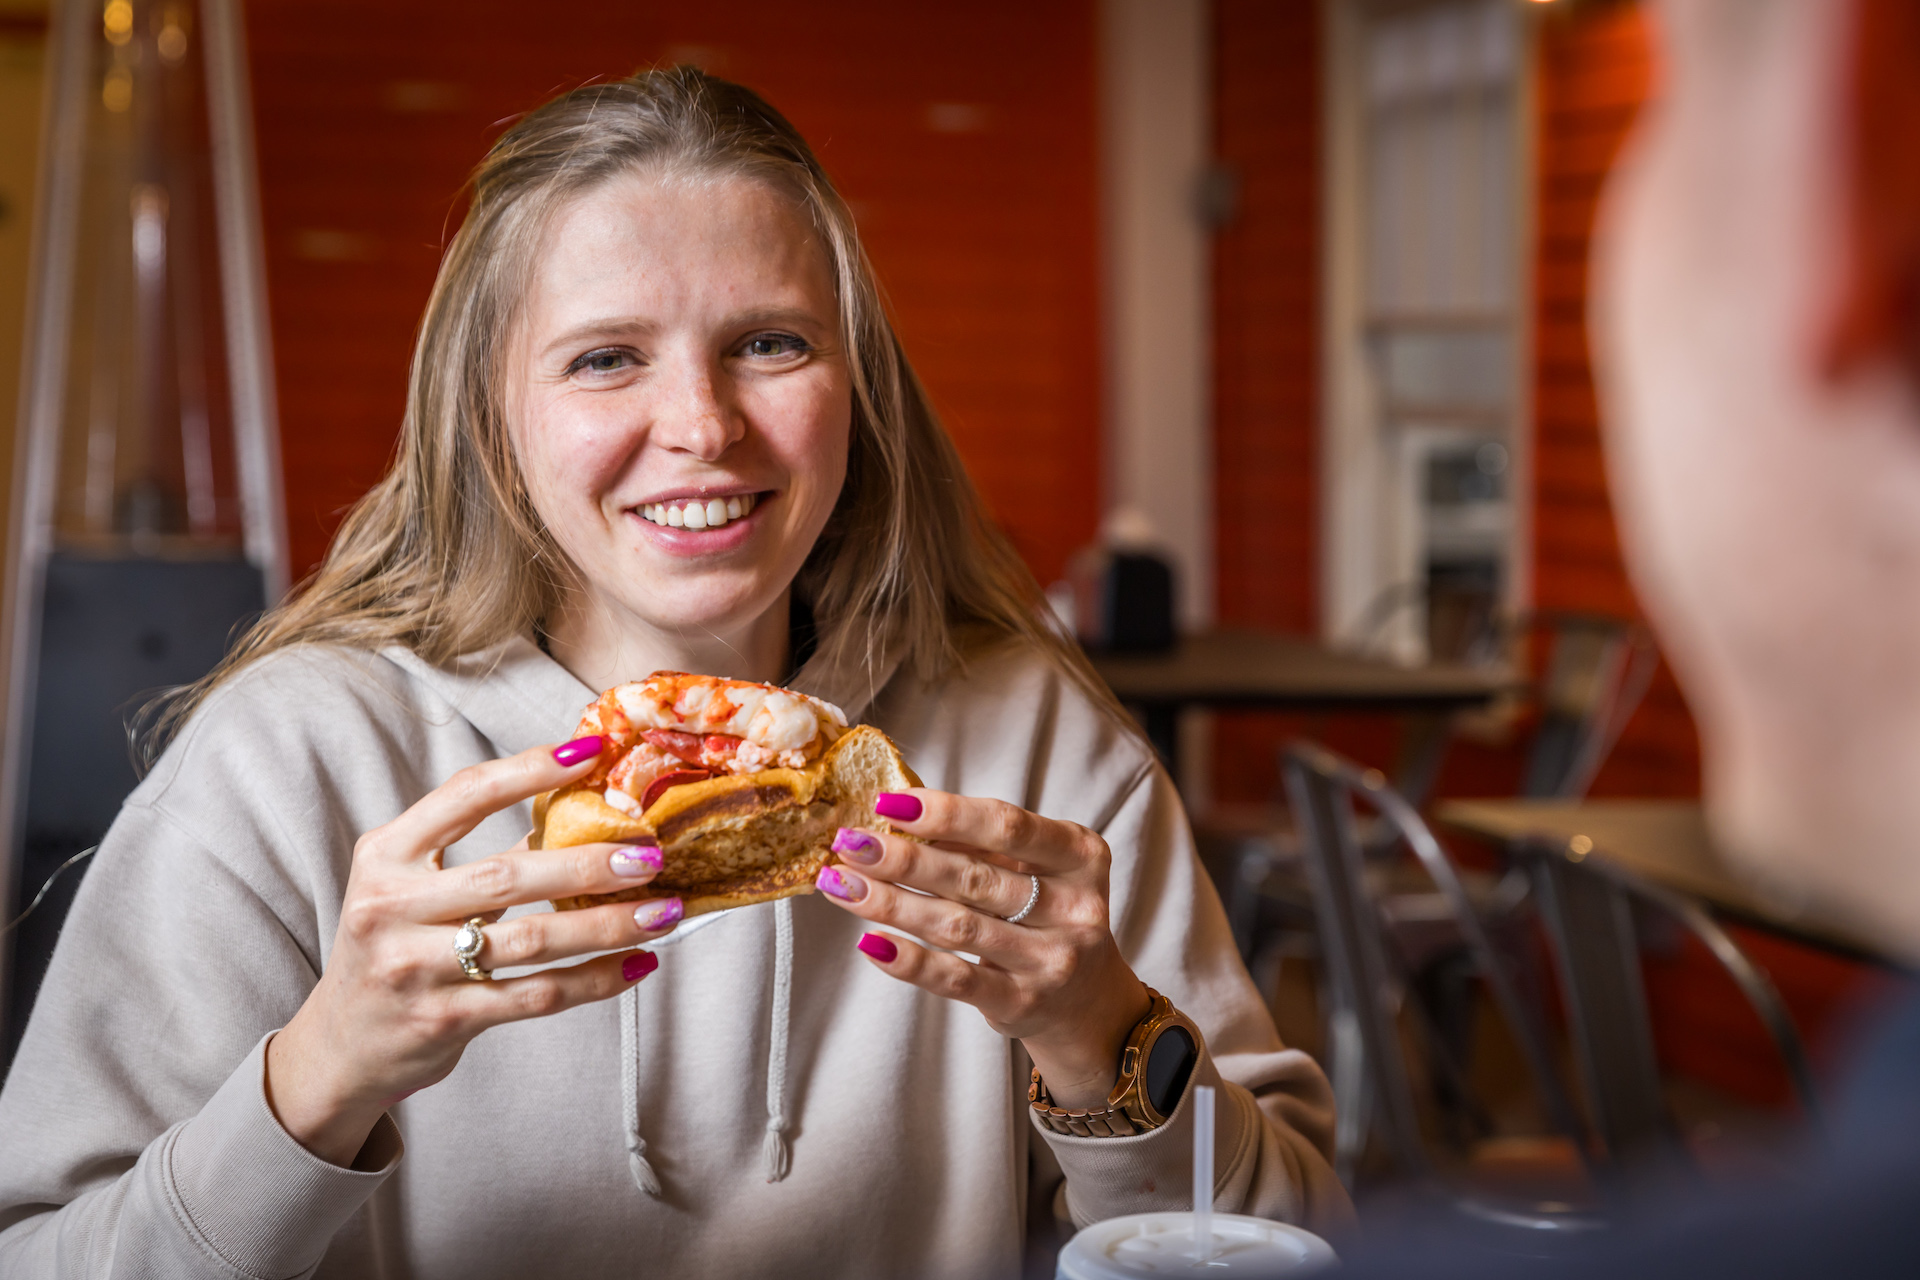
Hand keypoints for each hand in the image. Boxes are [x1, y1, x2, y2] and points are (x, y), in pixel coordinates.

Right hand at [266, 736, 684, 1165]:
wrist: (343, 1046)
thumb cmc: (395, 947)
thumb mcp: (411, 887)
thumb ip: (476, 851)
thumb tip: (577, 811)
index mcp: (386, 854)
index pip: (465, 794)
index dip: (530, 770)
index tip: (593, 752)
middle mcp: (391, 906)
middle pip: (508, 875)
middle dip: (589, 863)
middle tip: (651, 855)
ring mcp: (414, 966)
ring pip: (532, 940)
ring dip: (608, 925)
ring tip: (665, 911)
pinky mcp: (443, 1018)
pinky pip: (536, 995)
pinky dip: (595, 980)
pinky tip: (637, 965)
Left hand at [814, 790, 1150, 1108]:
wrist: (1088, 1002)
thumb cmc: (1047, 915)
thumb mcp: (1036, 869)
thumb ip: (981, 844)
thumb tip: (897, 819)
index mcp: (1081, 856)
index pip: (1006, 827)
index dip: (946, 813)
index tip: (889, 805)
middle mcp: (1075, 908)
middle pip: (973, 877)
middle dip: (903, 858)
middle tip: (849, 843)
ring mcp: (1051, 961)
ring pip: (956, 926)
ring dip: (890, 903)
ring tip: (842, 885)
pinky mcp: (1022, 1003)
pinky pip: (955, 979)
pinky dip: (908, 960)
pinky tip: (869, 941)